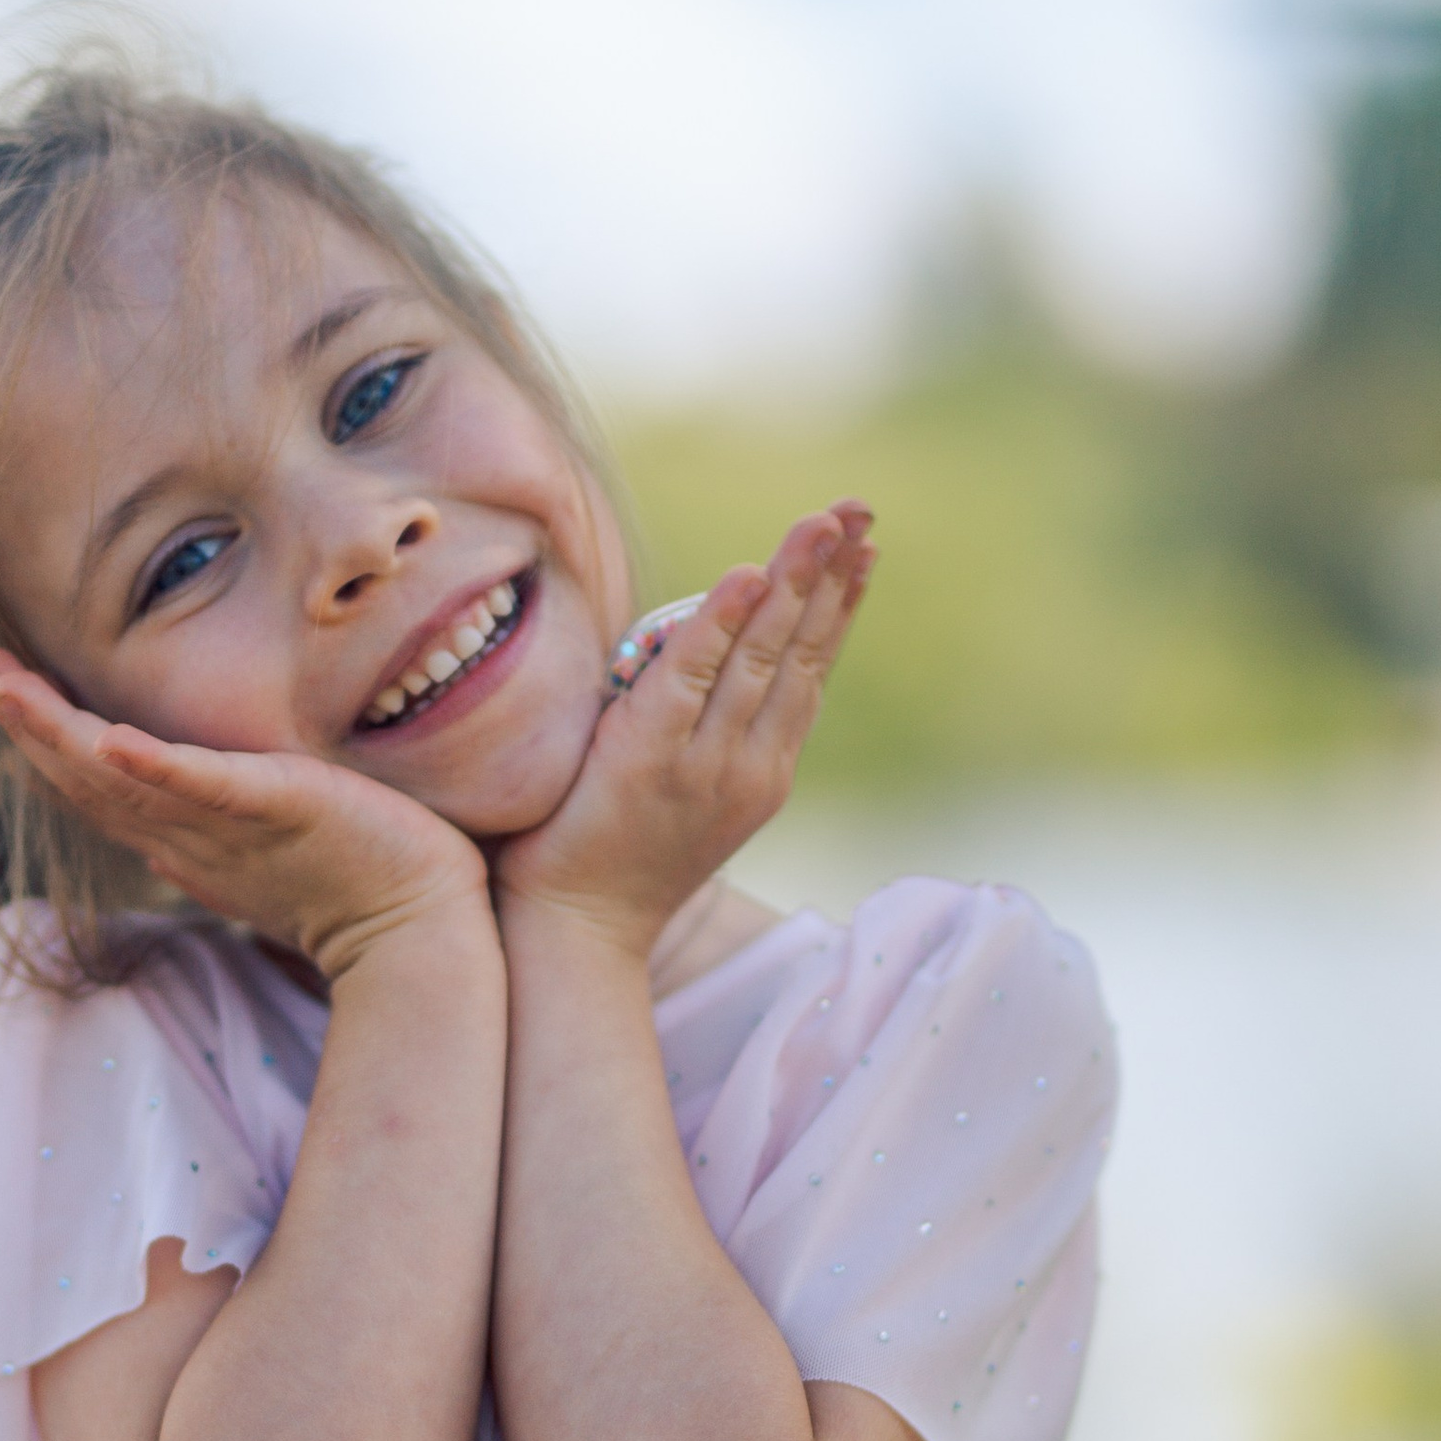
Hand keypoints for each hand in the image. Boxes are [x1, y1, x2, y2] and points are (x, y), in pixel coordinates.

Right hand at [0, 654, 488, 979]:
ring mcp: (229, 829)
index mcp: (186, 841)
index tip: (4, 691)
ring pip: (125, 780)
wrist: (418, 935)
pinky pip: (207, 788)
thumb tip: (158, 840)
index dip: (45, 744)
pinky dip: (156, 765)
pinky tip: (112, 737)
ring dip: (61, 734)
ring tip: (9, 688)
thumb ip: (213, 834)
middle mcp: (190, 838)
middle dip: (30, 724)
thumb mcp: (266, 856)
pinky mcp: (280, 810)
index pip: (99, 788)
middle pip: (90, 779)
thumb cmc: (357, 889)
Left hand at [492, 506, 871, 956]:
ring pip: (759, 655)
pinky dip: (722, 622)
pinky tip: (751, 575)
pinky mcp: (650, 756)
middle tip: (860, 508)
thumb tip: (694, 659)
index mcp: (761, 770)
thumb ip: (697, 728)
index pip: (810, 671)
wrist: (578, 931)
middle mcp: (748, 764)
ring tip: (823, 523)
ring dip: (793, 581)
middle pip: (800, 652)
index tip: (862, 546)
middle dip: (832, 574)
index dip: (838, 605)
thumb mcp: (679, 790)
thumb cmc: (609, 859)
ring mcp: (704, 762)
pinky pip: (692, 675)